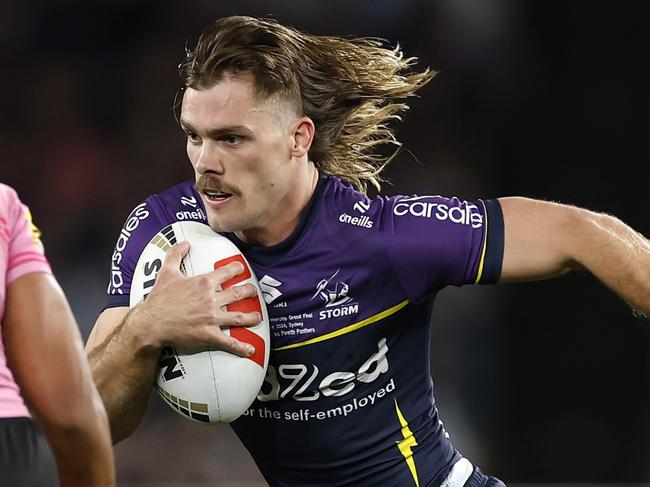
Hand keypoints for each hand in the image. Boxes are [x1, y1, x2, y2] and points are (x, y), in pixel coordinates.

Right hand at [131, 241, 260, 356]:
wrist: (151, 323)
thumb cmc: (159, 299)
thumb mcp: (166, 272)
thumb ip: (175, 254)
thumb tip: (184, 243)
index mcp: (204, 283)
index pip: (227, 272)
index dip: (237, 269)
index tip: (242, 269)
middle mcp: (211, 299)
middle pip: (239, 293)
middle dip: (250, 291)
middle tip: (254, 292)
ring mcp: (212, 318)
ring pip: (239, 316)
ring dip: (252, 317)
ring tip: (258, 317)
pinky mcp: (208, 334)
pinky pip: (228, 341)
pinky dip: (241, 347)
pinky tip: (250, 350)